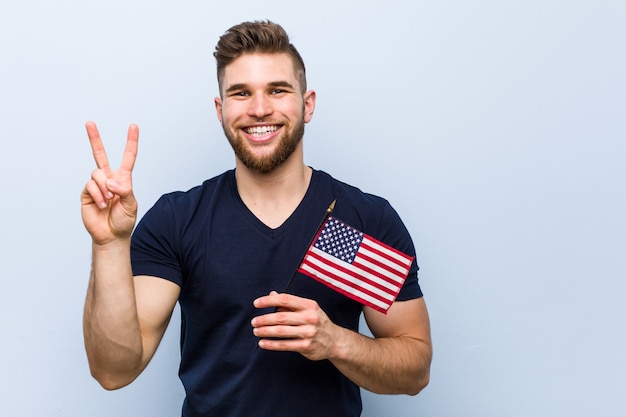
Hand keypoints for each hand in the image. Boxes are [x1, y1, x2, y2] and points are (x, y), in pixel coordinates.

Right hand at [81, 121, 138, 244]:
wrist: (111, 236)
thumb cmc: (124, 220)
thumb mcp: (131, 204)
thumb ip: (125, 190)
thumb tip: (110, 180)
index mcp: (123, 179)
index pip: (128, 157)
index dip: (131, 142)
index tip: (133, 126)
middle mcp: (109, 178)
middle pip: (100, 155)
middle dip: (94, 138)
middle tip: (89, 123)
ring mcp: (96, 185)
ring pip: (97, 173)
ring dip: (105, 188)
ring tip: (109, 201)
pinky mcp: (86, 193)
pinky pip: (90, 185)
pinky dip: (98, 194)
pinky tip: (102, 204)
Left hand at [251, 292, 339, 360]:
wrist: (335, 340)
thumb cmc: (318, 322)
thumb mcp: (307, 309)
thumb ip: (289, 303)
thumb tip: (271, 294)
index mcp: (309, 305)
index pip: (285, 299)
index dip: (269, 300)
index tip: (256, 303)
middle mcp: (310, 318)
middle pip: (281, 316)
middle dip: (264, 319)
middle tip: (254, 321)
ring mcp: (308, 333)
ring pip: (281, 331)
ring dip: (265, 331)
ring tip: (256, 331)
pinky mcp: (306, 346)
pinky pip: (285, 345)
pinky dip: (271, 344)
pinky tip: (263, 343)